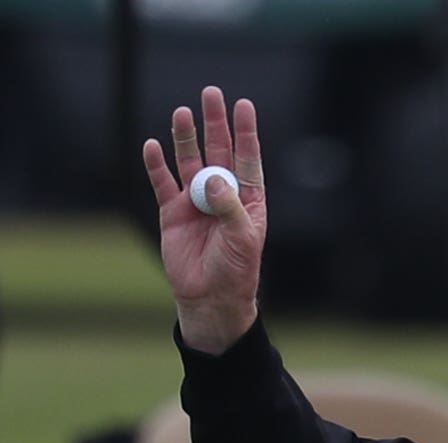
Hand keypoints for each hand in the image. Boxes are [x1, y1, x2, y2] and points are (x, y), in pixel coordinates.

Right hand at [143, 85, 266, 353]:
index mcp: (247, 198)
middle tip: (211, 93)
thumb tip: (213, 177)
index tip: (244, 105)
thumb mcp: (241, 238)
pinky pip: (162, 183)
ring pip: (189, 161)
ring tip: (182, 113)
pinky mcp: (172, 211)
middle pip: (217, 150)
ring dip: (185, 138)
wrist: (210, 296)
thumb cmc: (236, 269)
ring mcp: (196, 200)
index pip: (247, 158)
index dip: (245, 132)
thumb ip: (228, 206)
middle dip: (214, 123)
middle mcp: (222, 193)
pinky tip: (153, 144)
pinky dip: (156, 165)